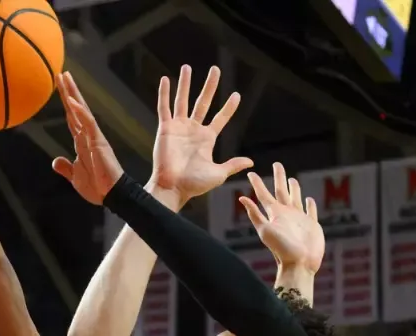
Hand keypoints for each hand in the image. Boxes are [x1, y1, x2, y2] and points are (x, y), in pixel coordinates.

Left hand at [50, 72, 123, 205]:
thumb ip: (66, 168)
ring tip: (65, 77)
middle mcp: (87, 136)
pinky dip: (79, 111)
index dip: (66, 104)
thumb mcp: (75, 177)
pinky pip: (87, 122)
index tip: (60, 89)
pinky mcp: (98, 141)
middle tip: (61, 73)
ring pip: (81, 110)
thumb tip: (55, 161)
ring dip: (72, 93)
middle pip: (75, 109)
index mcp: (82, 143)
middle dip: (68, 91)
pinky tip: (70, 100)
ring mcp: (93, 136)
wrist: (111, 196)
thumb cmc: (97, 187)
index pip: (72, 118)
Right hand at [146, 65, 253, 209]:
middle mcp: (193, 130)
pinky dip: (164, 94)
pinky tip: (166, 80)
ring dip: (185, 84)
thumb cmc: (194, 184)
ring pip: (183, 100)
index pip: (220, 118)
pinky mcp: (166, 128)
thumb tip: (251, 162)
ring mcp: (179, 127)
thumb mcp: (218, 174)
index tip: (236, 95)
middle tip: (216, 70)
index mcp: (207, 139)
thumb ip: (233, 165)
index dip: (228, 107)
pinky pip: (164, 108)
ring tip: (187, 67)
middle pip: (203, 102)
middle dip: (210, 86)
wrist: (173, 188)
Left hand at [241, 164, 324, 278]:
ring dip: (294, 189)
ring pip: (295, 199)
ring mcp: (299, 219)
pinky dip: (309, 204)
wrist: (299, 264)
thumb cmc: (281, 249)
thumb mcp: (265, 230)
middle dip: (279, 178)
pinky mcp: (311, 225)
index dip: (257, 183)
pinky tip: (309, 199)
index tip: (251, 173)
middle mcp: (286, 214)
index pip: (264, 195)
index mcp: (274, 214)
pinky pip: (310, 211)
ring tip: (292, 180)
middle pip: (281, 191)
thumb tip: (241, 198)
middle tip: (277, 164)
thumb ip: (255, 214)